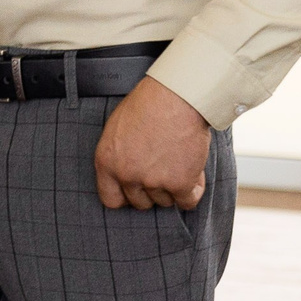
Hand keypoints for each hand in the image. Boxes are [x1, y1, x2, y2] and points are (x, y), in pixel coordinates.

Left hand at [95, 78, 211, 210]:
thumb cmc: (148, 106)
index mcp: (107, 162)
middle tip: (163, 170)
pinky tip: (193, 172)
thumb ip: (119, 157)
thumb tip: (126, 177)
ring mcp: (153, 181)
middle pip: (140, 203)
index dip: (126, 197)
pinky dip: (193, 190)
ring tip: (179, 161)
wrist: (176, 97)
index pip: (111, 199)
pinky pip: (188, 201)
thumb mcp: (117, 130)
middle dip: (152, 190)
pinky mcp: (179, 183)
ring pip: (165, 201)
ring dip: (173, 187)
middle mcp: (127, 175)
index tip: (137, 191)